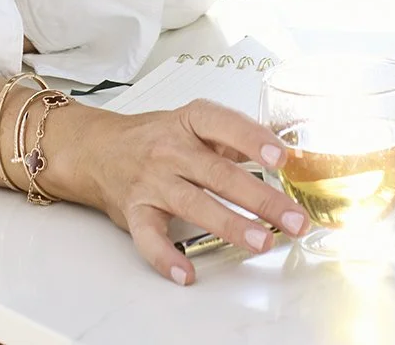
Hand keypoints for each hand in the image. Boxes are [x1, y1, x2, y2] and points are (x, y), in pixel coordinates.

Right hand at [47, 99, 308, 283]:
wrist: (100, 149)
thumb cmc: (156, 137)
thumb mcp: (193, 122)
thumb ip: (234, 136)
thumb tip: (288, 153)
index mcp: (189, 122)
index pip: (224, 125)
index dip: (254, 140)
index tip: (282, 158)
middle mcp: (171, 150)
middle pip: (219, 173)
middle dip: (261, 198)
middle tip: (293, 219)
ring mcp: (152, 182)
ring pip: (194, 204)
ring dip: (231, 225)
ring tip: (262, 241)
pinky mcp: (136, 212)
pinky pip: (150, 237)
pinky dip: (166, 256)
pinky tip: (186, 271)